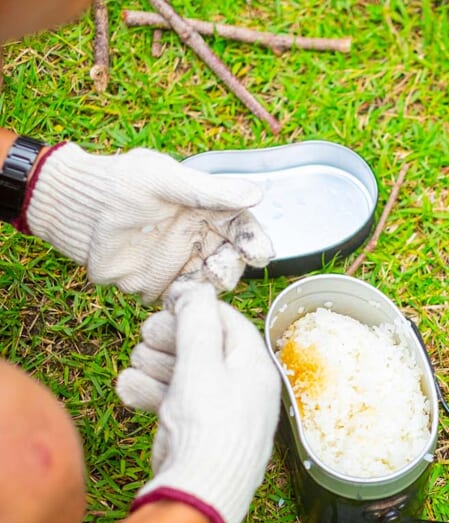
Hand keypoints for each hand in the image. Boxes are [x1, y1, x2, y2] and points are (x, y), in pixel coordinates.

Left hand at [18, 143, 273, 302]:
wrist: (75, 207)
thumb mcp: (166, 180)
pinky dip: (188, 303)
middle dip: (234, 266)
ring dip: (214, 285)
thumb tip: (257, 194)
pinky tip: (188, 302)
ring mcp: (180, 263)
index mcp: (206, 211)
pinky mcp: (159, 284)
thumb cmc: (120, 182)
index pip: (241, 228)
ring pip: (210, 282)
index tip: (259, 252)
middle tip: (224, 268)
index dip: (254, 241)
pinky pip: (182, 299)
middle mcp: (198, 239)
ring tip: (207, 281)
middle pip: (231, 258)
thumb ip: (211, 191)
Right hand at [116, 285, 280, 522]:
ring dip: (156, 366)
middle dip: (171, 339)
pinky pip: (177, 403)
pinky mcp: (201, 433)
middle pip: (205, 347)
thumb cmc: (208, 427)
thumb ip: (198, 324)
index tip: (168, 304)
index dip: (196, 309)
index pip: (229, 322)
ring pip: (186, 375)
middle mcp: (244, 388)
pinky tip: (129, 391)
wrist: (200, 494)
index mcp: (255, 367)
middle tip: (147, 336)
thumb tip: (199, 289)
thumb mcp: (201, 365)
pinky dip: (153, 395)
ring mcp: (223, 412)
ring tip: (137, 365)